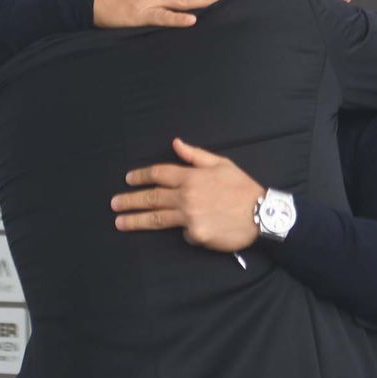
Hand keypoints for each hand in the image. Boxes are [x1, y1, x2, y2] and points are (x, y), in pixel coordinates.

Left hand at [111, 138, 264, 251]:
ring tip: (120, 222)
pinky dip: (185, 231)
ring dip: (135, 220)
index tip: (128, 179)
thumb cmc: (242, 187)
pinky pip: (183, 233)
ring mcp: (189, 217)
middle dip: (130, 200)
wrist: (262, 214)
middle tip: (114, 204)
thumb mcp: (221, 164)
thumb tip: (175, 143)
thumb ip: (195, 155)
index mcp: (192, 176)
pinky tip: (195, 230)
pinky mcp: (196, 235)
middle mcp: (186, 196)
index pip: (159, 173)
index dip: (141, 176)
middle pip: (152, 197)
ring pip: (156, 218)